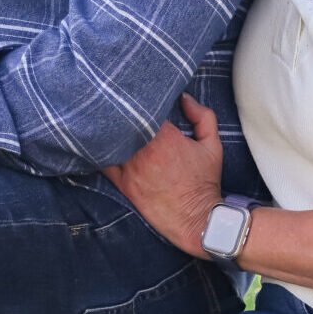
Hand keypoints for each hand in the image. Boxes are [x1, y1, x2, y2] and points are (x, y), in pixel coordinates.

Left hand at [104, 95, 224, 257]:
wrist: (196, 218)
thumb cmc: (204, 181)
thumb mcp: (212, 145)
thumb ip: (202, 116)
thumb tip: (184, 98)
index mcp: (165, 136)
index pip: (143, 107)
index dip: (139, 98)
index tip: (138, 95)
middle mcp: (143, 150)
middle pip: (123, 121)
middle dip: (122, 111)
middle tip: (119, 101)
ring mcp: (130, 168)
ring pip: (111, 141)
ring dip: (110, 130)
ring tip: (107, 119)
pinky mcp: (122, 184)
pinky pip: (104, 163)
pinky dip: (102, 152)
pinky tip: (100, 144)